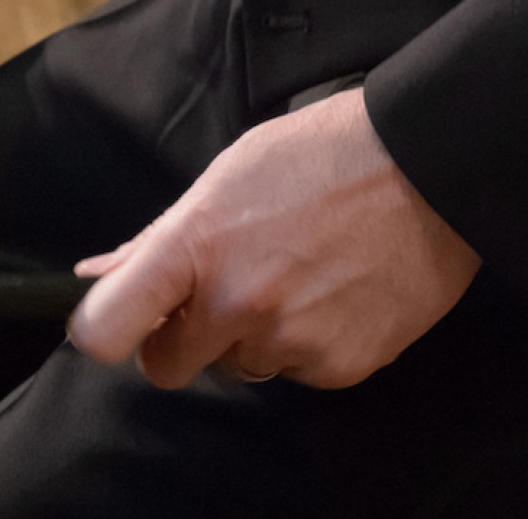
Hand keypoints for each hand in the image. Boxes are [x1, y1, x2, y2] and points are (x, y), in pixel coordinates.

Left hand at [67, 89, 478, 389]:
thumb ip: (158, 238)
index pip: (108, 328)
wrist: (428, 168)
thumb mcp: (227, 175)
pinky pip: (297, 372)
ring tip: (299, 271)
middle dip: (185, 337)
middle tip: (227, 288)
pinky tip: (334, 291)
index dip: (104, 330)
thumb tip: (99, 274)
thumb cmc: (322, 156)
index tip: (120, 321)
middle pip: (169, 365)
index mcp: (197, 247)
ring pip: (240, 365)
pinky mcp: (339, 367)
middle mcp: (236, 303)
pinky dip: (308, 343)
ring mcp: (290, 341)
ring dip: (254, 334)